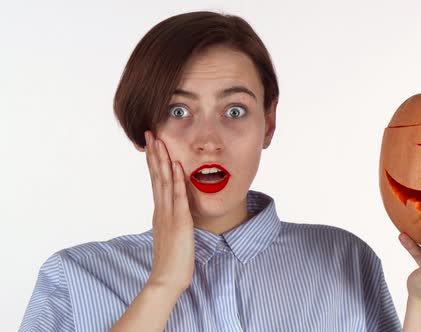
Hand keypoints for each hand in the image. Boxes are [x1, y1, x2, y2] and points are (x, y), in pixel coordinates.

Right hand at [144, 130, 194, 295]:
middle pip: (156, 176)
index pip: (156, 181)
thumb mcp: (170, 234)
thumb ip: (170, 220)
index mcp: (160, 212)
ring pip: (164, 182)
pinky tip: (176, 166)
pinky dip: (177, 180)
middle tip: (151, 133)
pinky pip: (178, 198)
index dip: (154, 161)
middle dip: (154, 154)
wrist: (166, 280)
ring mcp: (169, 215)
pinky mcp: (179, 222)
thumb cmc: (171, 260)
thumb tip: (172, 210)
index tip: (152, 144)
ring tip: (160, 141)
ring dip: (163, 160)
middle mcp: (161, 210)